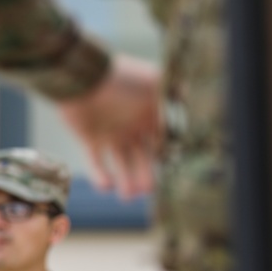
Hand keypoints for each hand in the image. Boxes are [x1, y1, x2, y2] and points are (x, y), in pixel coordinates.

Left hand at [57, 54, 162, 198]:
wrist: (83, 74)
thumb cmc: (121, 77)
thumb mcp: (154, 83)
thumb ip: (173, 95)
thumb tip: (188, 99)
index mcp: (148, 114)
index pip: (162, 142)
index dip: (165, 158)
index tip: (168, 171)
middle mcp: (131, 126)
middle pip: (142, 157)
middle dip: (145, 175)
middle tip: (146, 190)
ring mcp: (110, 132)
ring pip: (122, 163)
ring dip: (126, 180)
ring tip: (128, 196)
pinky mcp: (89, 137)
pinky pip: (96, 161)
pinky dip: (100, 175)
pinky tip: (107, 187)